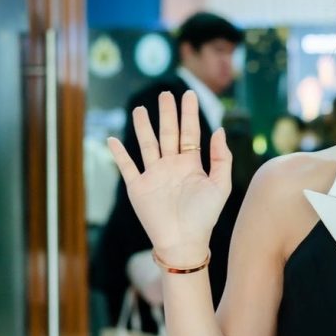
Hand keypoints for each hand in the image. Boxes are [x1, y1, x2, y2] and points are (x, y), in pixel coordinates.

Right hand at [107, 90, 231, 265]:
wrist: (184, 242)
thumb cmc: (205, 217)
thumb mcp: (220, 186)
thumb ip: (222, 159)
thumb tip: (219, 130)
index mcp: (191, 164)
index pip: (190, 132)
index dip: (189, 113)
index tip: (188, 93)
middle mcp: (171, 166)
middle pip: (168, 134)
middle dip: (167, 114)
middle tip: (166, 94)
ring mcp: (154, 175)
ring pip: (147, 145)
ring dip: (143, 127)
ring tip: (140, 110)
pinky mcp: (139, 187)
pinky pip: (127, 167)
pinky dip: (119, 154)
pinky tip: (113, 140)